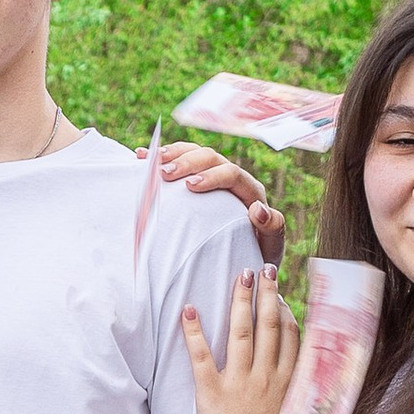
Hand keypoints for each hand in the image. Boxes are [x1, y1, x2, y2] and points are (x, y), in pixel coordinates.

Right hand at [159, 141, 284, 268]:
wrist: (242, 261)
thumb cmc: (255, 256)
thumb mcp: (269, 248)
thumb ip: (273, 229)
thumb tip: (258, 209)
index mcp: (250, 191)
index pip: (232, 174)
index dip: (212, 176)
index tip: (191, 185)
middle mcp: (231, 179)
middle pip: (210, 158)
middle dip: (187, 162)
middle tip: (165, 174)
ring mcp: (211, 176)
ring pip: (193, 153)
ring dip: (172, 154)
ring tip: (152, 162)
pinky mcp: (194, 180)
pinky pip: (179, 160)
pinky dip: (160, 157)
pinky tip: (141, 157)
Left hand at [180, 266, 301, 413]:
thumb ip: (305, 399)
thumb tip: (311, 385)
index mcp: (289, 384)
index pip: (290, 337)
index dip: (285, 312)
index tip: (280, 296)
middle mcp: (267, 377)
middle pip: (269, 325)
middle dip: (267, 293)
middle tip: (263, 268)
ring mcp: (240, 383)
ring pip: (242, 331)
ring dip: (241, 300)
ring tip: (240, 276)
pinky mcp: (212, 395)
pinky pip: (202, 356)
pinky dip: (194, 331)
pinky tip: (190, 309)